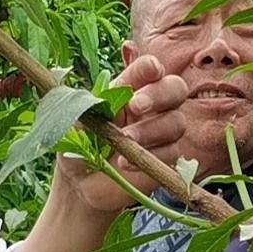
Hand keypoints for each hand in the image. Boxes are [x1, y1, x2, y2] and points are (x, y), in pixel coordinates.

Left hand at [61, 55, 187, 213]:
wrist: (81, 184)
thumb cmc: (78, 145)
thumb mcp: (77, 121)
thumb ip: (88, 106)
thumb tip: (97, 98)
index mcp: (129, 89)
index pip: (148, 70)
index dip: (151, 67)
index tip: (151, 68)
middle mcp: (151, 107)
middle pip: (175, 88)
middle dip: (159, 94)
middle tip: (136, 106)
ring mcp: (162, 132)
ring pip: (176, 122)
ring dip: (150, 130)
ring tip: (126, 141)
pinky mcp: (166, 158)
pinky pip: (172, 152)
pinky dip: (151, 156)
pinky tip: (125, 163)